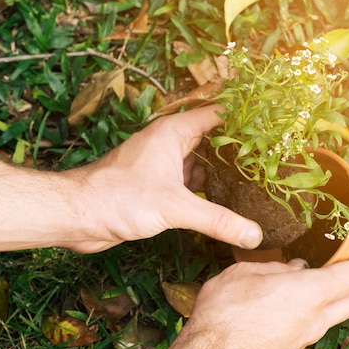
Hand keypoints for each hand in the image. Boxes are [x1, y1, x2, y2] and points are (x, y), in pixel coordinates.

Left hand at [66, 105, 262, 252]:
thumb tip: (254, 234)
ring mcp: (163, 165)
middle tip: (271, 160)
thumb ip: (217, 220)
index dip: (244, 119)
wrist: (77, 216)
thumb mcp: (175, 207)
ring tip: (256, 182)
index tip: (272, 127)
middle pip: (213, 140)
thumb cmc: (117, 197)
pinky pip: (190, 184)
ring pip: (202, 164)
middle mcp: (169, 144)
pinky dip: (206, 191)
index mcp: (174, 132)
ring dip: (223, 174)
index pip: (218, 115)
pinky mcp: (157, 186)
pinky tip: (225, 203)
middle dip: (239, 151)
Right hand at [158, 251, 348, 348]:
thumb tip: (296, 268)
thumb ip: (275, 269)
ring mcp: (307, 335)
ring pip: (342, 314)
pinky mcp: (294, 347)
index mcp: (310, 292)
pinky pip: (323, 323)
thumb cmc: (226, 314)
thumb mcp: (245, 274)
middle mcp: (316, 316)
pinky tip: (321, 305)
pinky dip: (332, 309)